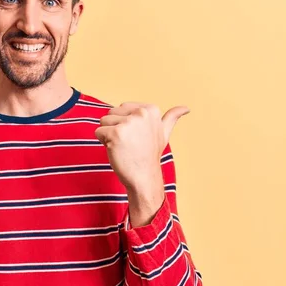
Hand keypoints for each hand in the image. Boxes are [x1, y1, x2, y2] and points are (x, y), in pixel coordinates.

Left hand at [95, 103, 188, 224]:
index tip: (136, 136)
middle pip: (111, 112)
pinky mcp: (116, 133)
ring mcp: (128, 123)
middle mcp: (141, 113)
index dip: (124, 123)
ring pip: (103, 122)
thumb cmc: (150, 155)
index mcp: (151, 109)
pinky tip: (117, 150)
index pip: (122, 108)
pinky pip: (98, 132)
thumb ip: (171, 118)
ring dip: (108, 135)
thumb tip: (186, 108)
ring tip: (123, 146)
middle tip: (129, 143)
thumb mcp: (163, 133)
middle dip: (115, 128)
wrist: (144, 177)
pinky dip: (103, 143)